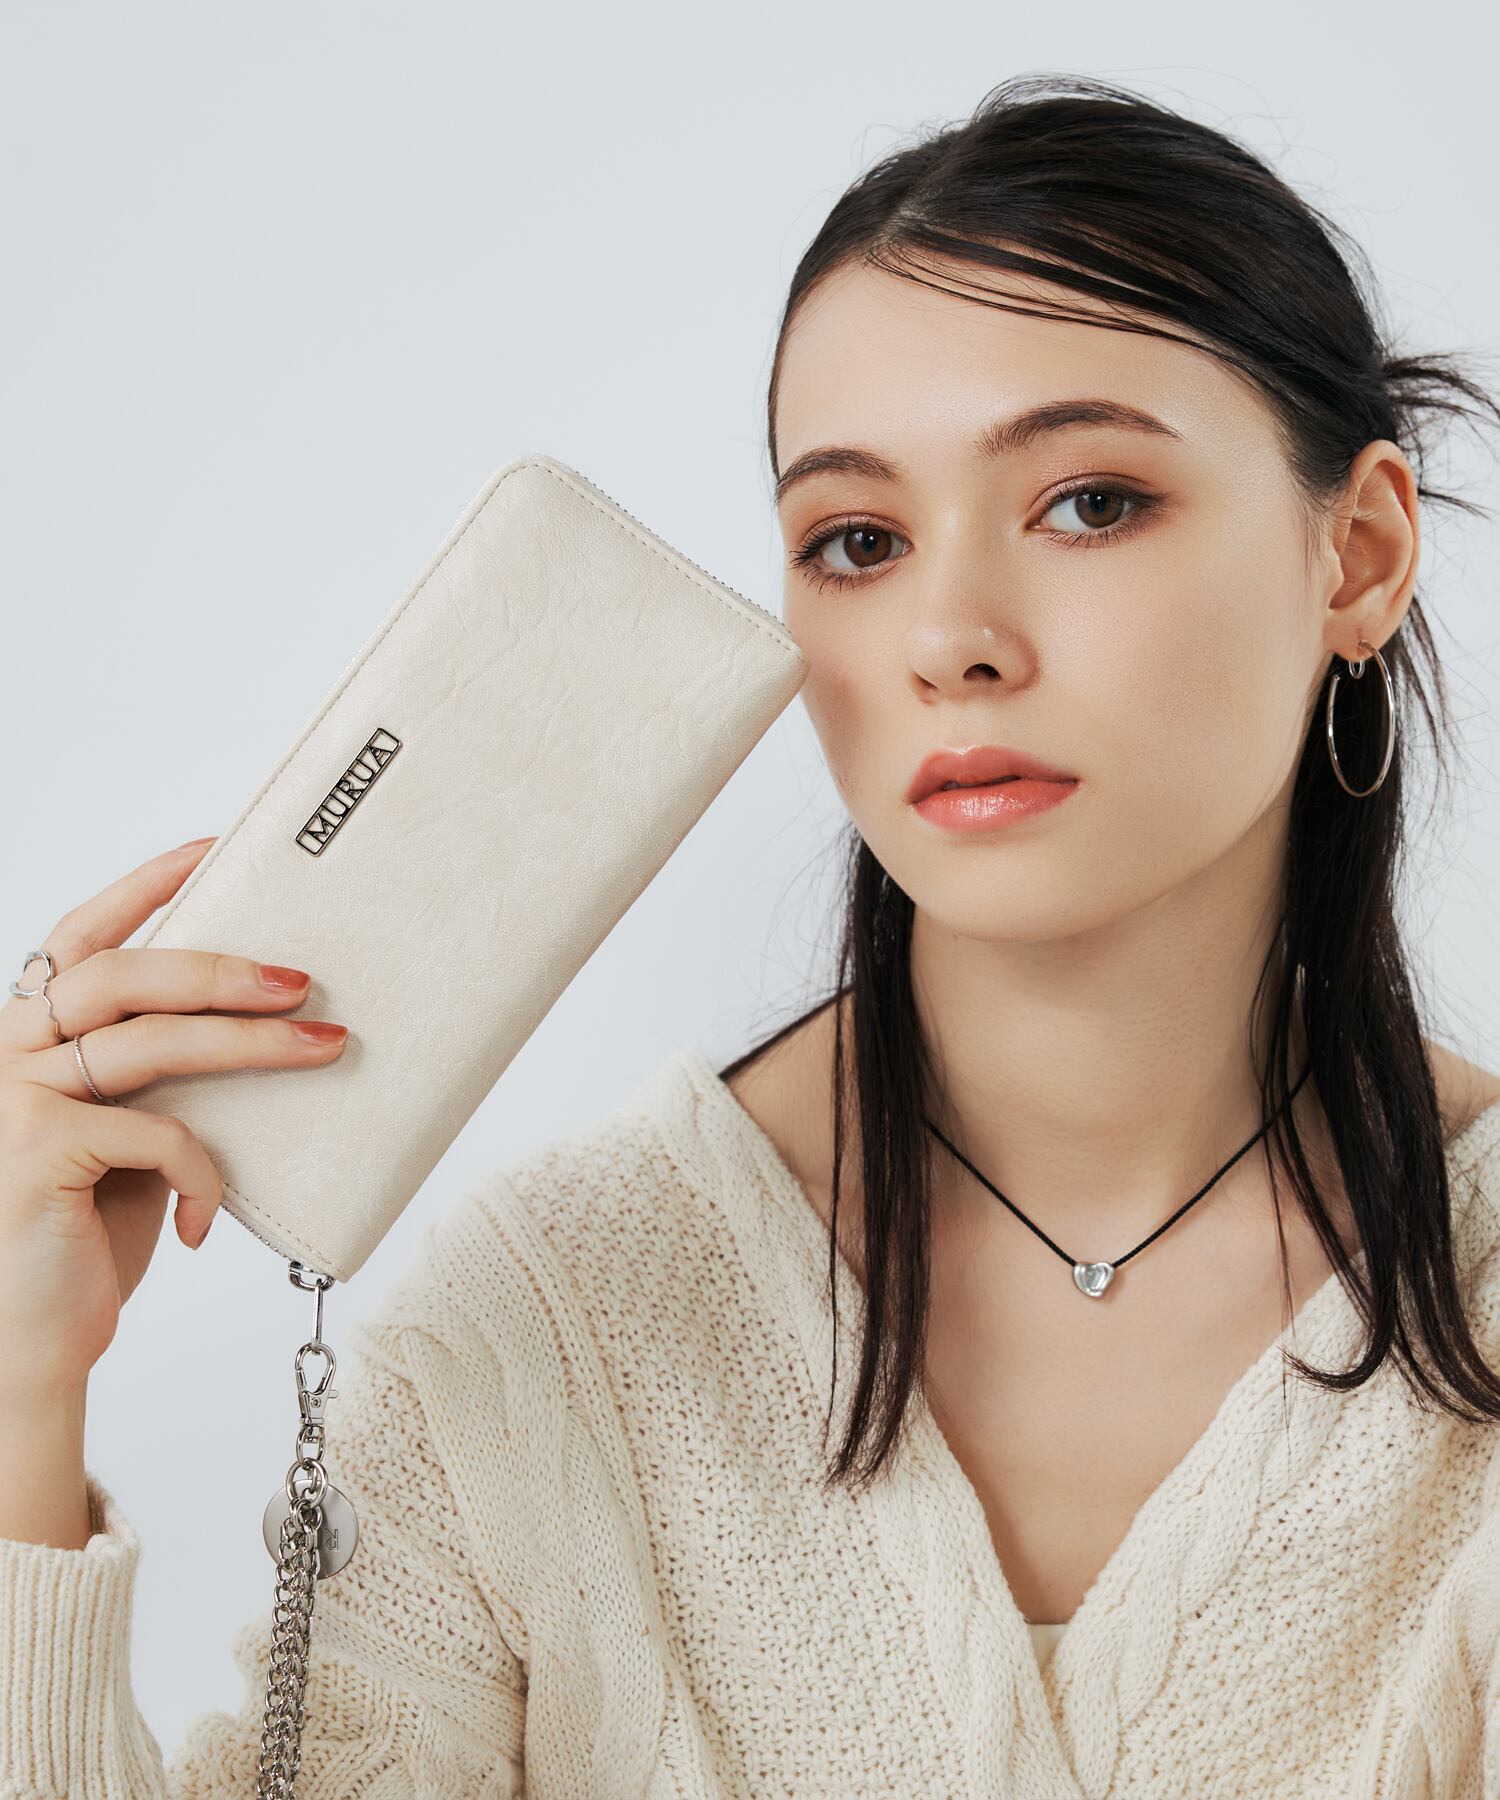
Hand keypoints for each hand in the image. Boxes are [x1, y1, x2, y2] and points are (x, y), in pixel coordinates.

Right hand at [0, 837, 348, 1400]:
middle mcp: (10, 1054)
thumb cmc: (89, 1232)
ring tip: (325, 1047)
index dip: (143, 889)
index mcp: (32, 1036)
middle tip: (302, 979)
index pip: (81, 938)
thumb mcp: (132, 1131)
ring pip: (149, 1043)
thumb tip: (265, 1014)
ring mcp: (17, 1101)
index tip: (211, 851)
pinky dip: (203, 1168)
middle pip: (120, 976)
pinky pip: (156, 1132)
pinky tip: (209, 1212)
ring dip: (249, 1044)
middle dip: (222, 968)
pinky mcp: (38, 1153)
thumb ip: (160, 1072)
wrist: (35, 1340)